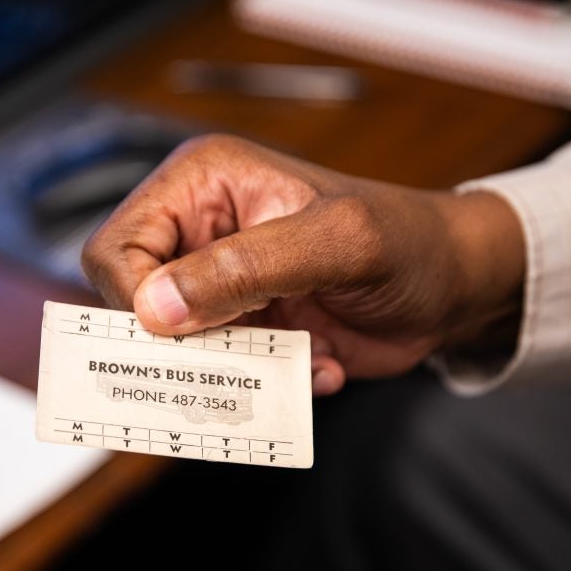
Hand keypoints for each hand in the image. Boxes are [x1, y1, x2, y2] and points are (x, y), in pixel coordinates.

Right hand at [81, 134, 523, 394]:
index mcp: (204, 185)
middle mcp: (199, 233)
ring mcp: (219, 286)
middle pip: (131, 304)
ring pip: (170, 350)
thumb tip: (156, 307)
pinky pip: (215, 374)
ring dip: (228, 371)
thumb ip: (246, 267)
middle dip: (181, 345)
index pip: (119, 248)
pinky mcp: (241, 329)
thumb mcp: (338, 242)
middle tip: (237, 358)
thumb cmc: (408, 241)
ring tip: (293, 357)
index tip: (183, 332)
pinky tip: (315, 360)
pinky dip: (261, 385)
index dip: (136, 298)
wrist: (452, 288)